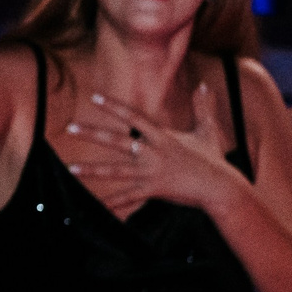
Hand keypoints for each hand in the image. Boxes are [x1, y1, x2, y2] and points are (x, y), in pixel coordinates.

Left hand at [64, 85, 244, 217]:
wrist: (222, 188)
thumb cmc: (214, 159)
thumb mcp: (207, 131)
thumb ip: (202, 108)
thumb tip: (204, 84)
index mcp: (163, 136)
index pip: (134, 116)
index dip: (114, 106)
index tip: (93, 97)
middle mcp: (153, 152)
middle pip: (118, 141)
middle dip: (92, 134)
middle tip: (69, 127)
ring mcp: (152, 172)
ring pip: (116, 171)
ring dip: (92, 171)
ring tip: (71, 169)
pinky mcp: (154, 190)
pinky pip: (128, 198)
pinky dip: (112, 203)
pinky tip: (96, 207)